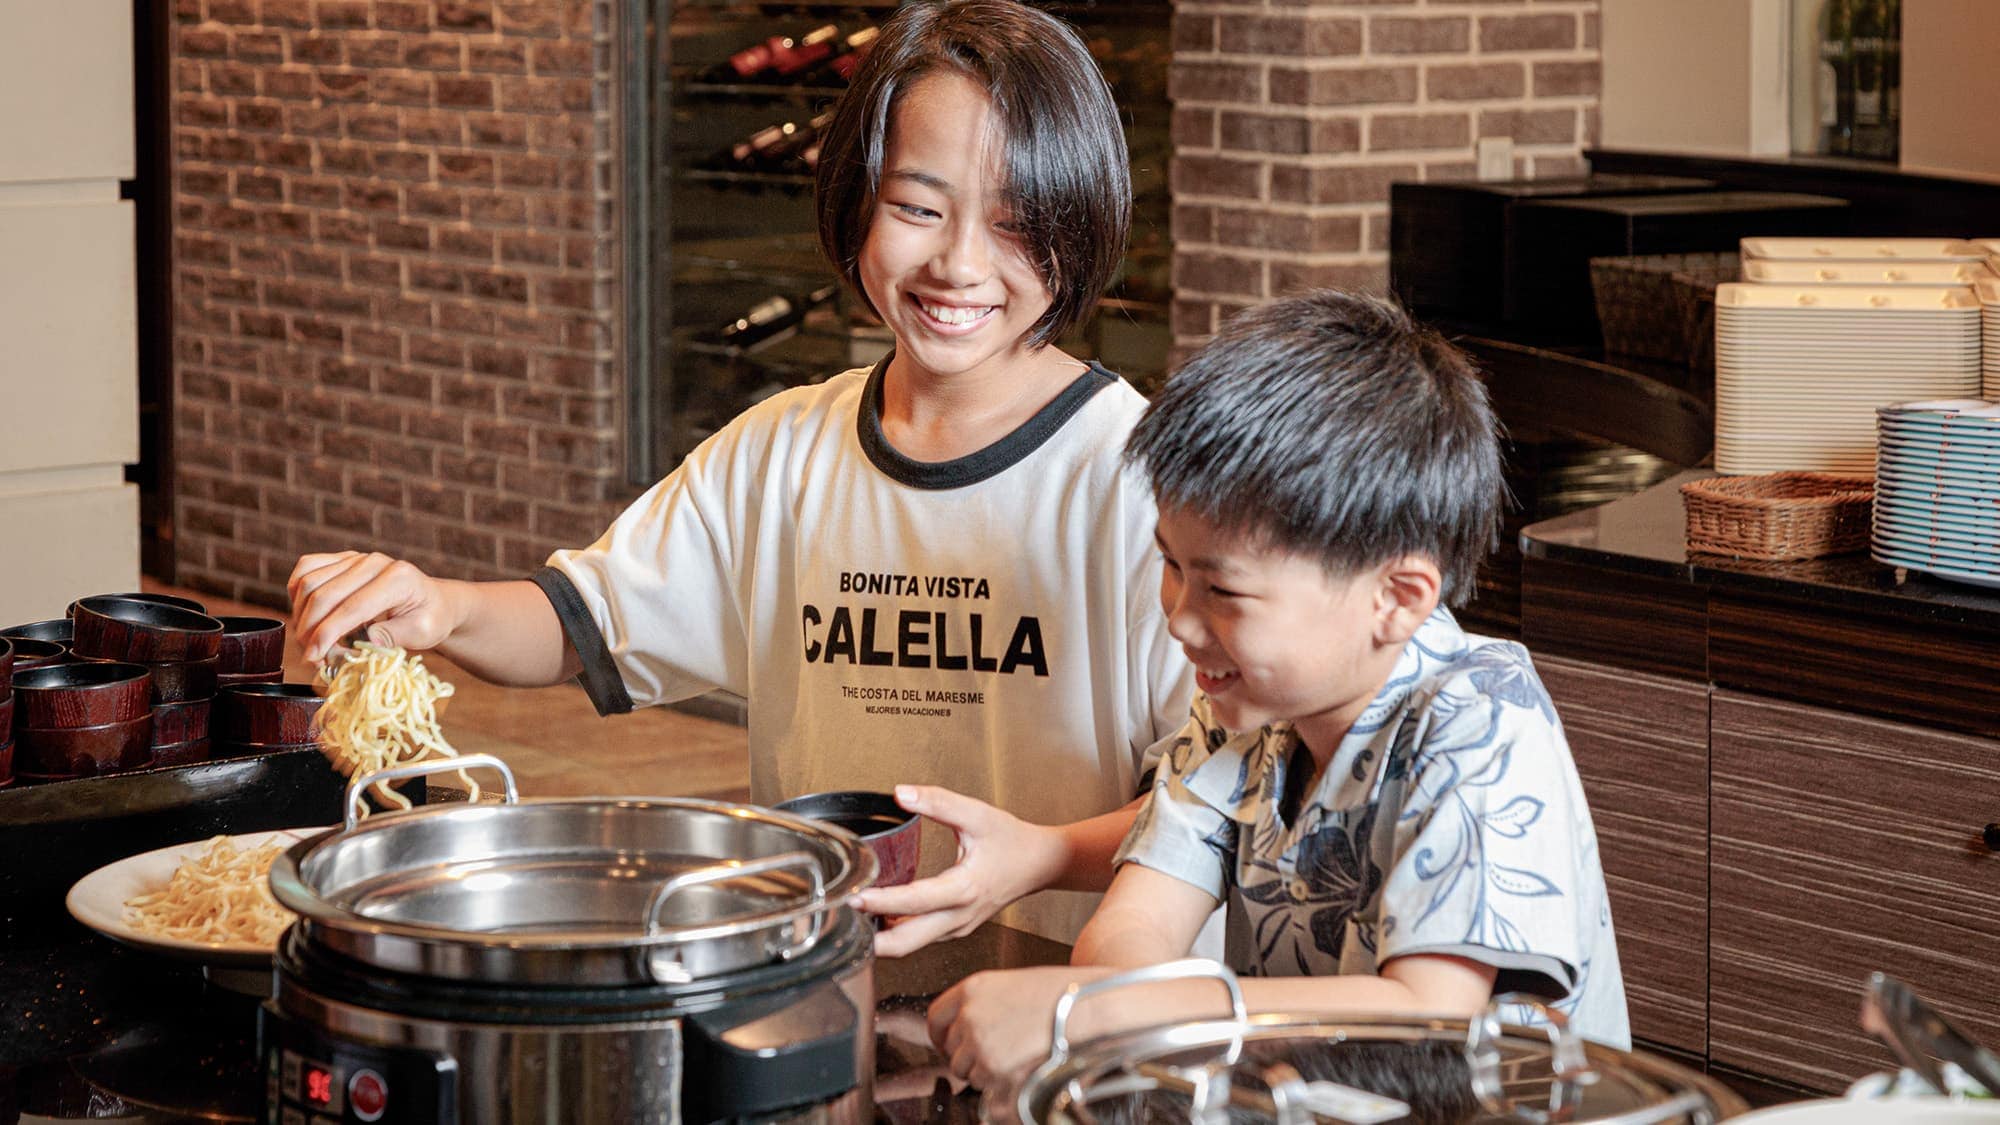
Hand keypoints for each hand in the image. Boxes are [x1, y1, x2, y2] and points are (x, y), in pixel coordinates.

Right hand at [289, 551, 458, 663]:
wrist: (433, 601)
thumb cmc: (429, 618)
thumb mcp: (424, 632)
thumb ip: (395, 636)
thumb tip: (365, 642)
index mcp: (399, 579)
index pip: (352, 607)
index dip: (328, 634)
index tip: (313, 658)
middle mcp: (374, 562)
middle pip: (324, 595)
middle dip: (310, 630)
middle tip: (311, 658)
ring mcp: (356, 558)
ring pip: (308, 583)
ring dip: (301, 616)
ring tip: (310, 643)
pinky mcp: (342, 559)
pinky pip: (306, 570)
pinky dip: (296, 594)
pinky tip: (305, 616)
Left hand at [853, 786, 1066, 957]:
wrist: (1041, 863)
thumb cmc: (1013, 841)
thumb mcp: (977, 814)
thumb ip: (938, 802)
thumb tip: (902, 793)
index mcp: (964, 889)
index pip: (914, 902)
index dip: (881, 902)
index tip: (854, 897)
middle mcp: (959, 916)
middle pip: (906, 943)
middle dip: (870, 937)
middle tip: (840, 917)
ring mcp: (957, 927)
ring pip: (911, 945)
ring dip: (880, 937)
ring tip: (851, 916)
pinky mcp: (955, 928)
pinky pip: (920, 939)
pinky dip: (896, 932)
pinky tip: (878, 915)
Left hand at [926, 965, 1114, 1117]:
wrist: (1085, 1009)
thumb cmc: (1061, 993)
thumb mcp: (1012, 984)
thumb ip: (984, 1002)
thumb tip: (971, 1024)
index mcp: (972, 988)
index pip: (936, 1016)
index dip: (939, 1034)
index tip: (945, 1042)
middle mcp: (969, 1015)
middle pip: (949, 1047)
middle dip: (964, 1055)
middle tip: (987, 1054)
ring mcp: (978, 1043)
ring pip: (964, 1070)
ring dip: (981, 1070)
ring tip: (1011, 1057)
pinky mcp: (993, 1068)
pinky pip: (983, 1084)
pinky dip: (995, 1082)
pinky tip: (1018, 1066)